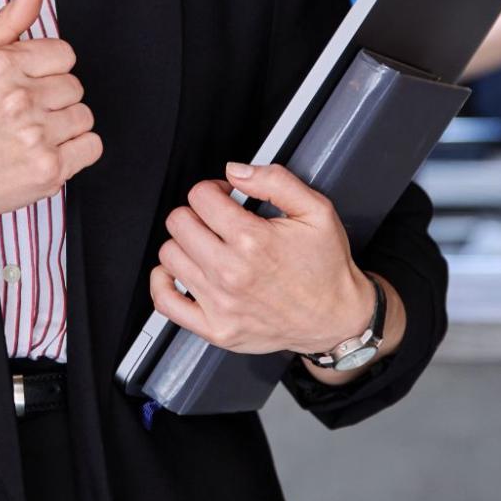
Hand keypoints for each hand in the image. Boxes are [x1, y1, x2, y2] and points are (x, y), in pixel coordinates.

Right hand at [0, 0, 101, 238]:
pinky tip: (45, 152)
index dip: (46, 71)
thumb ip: (9, 20)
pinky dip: (75, 152)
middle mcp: (18, 99)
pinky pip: (92, 146)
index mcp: (1, 66)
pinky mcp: (50, 167)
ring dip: (64, 127)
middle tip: (23, 115)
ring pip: (84, 116)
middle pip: (75, 85)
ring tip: (31, 135)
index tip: (26, 86)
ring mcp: (35, 135)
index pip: (64, 54)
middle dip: (54, 100)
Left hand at [148, 165, 374, 356]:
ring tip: (206, 246)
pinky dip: (164, 282)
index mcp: (253, 240)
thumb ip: (275, 181)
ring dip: (184, 244)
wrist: (337, 319)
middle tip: (216, 221)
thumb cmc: (327, 268)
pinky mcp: (215, 329)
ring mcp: (220, 304)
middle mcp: (231, 273)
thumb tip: (236, 171)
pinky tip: (180, 272)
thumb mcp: (316, 210)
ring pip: (169, 255)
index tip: (225, 197)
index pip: (200, 197)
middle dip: (196, 213)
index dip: (213, 189)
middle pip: (179, 223)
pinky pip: (165, 301)